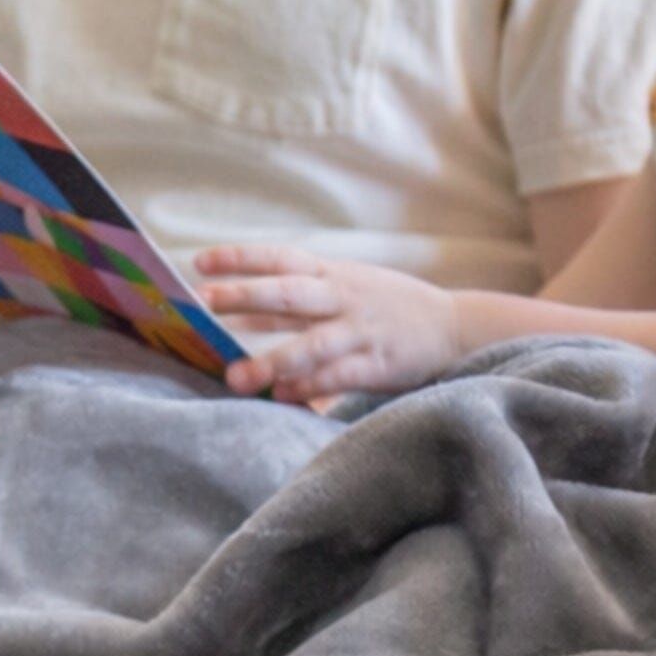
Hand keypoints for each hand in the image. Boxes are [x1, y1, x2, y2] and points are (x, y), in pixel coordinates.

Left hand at [196, 246, 470, 401]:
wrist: (456, 327)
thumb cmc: (385, 308)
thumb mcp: (339, 290)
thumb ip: (289, 303)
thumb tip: (234, 307)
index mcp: (332, 274)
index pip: (280, 259)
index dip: (241, 259)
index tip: (200, 263)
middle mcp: (344, 296)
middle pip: (289, 293)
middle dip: (245, 296)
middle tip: (205, 304)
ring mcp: (362, 330)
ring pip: (312, 343)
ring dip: (272, 359)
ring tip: (236, 377)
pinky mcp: (380, 364)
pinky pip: (340, 376)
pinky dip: (311, 386)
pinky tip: (282, 396)